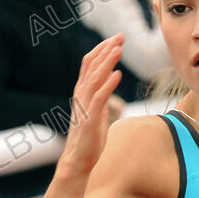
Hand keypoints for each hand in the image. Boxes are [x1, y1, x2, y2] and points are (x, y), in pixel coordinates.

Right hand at [56, 33, 123, 178]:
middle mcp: (81, 95)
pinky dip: (108, 85)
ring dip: (107, 62)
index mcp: (82, 92)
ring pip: (94, 78)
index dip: (102, 49)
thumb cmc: (89, 138)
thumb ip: (101, 95)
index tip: (117, 38)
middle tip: (120, 36)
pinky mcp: (90, 119)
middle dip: (106, 49)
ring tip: (119, 49)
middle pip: (91, 66)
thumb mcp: (97, 111)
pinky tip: (118, 75)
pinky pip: (99, 99)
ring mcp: (84, 106)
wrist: (78, 161)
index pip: (89, 64)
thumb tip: (110, 80)